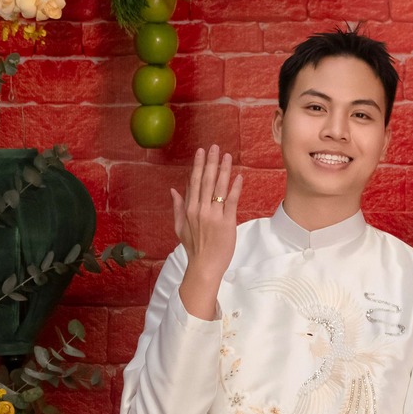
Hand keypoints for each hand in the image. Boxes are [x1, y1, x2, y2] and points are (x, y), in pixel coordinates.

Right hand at [172, 144, 242, 320]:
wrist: (204, 266)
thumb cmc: (194, 248)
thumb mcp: (180, 227)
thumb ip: (177, 207)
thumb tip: (173, 190)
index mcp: (189, 209)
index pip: (194, 182)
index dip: (198, 166)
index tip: (201, 152)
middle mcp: (200, 209)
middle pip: (206, 181)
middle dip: (211, 162)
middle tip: (215, 147)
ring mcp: (213, 215)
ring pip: (219, 188)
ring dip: (224, 170)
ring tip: (227, 156)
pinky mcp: (227, 222)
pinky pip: (232, 201)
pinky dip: (235, 188)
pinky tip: (238, 176)